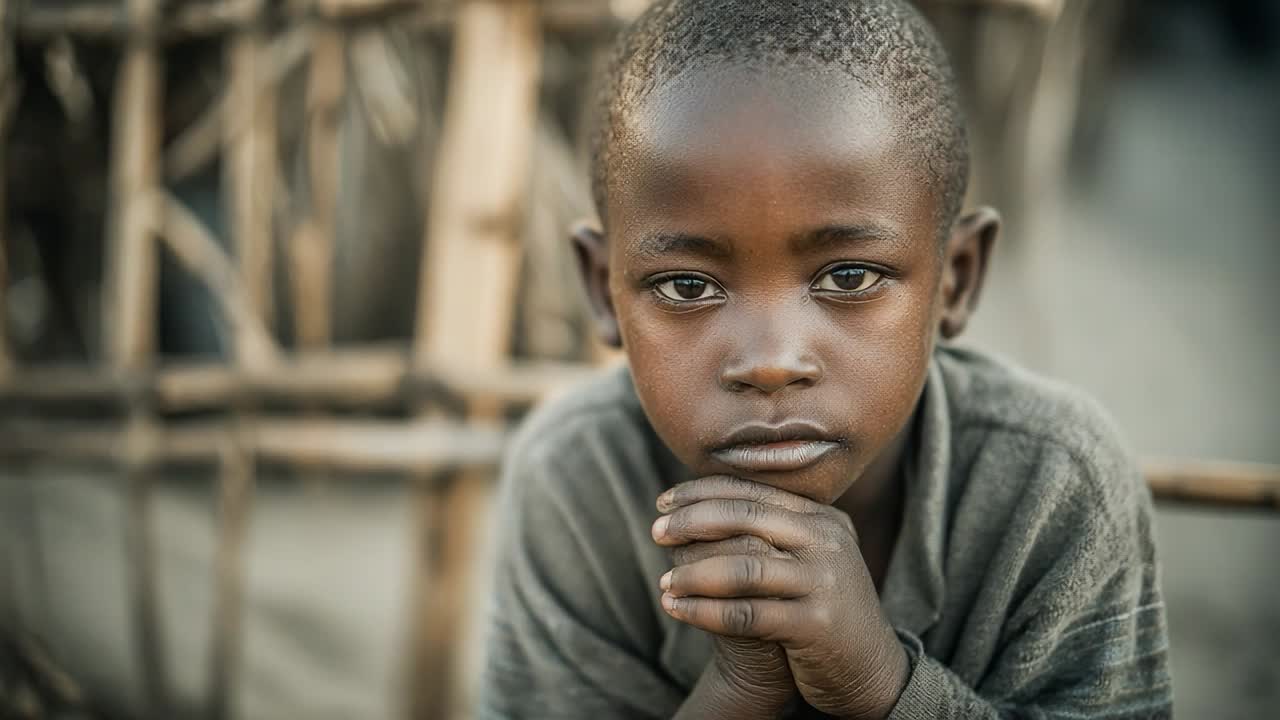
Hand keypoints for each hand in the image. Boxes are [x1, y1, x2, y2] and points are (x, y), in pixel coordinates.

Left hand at [653, 476, 909, 719]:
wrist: (870, 668)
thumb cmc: (822, 608)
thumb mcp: (811, 557)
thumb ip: (774, 528)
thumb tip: (701, 500)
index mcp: (823, 519)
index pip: (753, 492)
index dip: (702, 493)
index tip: (664, 502)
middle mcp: (827, 543)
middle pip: (745, 518)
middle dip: (692, 522)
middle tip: (656, 531)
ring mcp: (824, 582)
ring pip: (742, 568)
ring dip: (694, 574)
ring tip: (665, 583)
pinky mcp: (815, 625)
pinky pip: (746, 614)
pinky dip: (704, 611)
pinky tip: (677, 610)